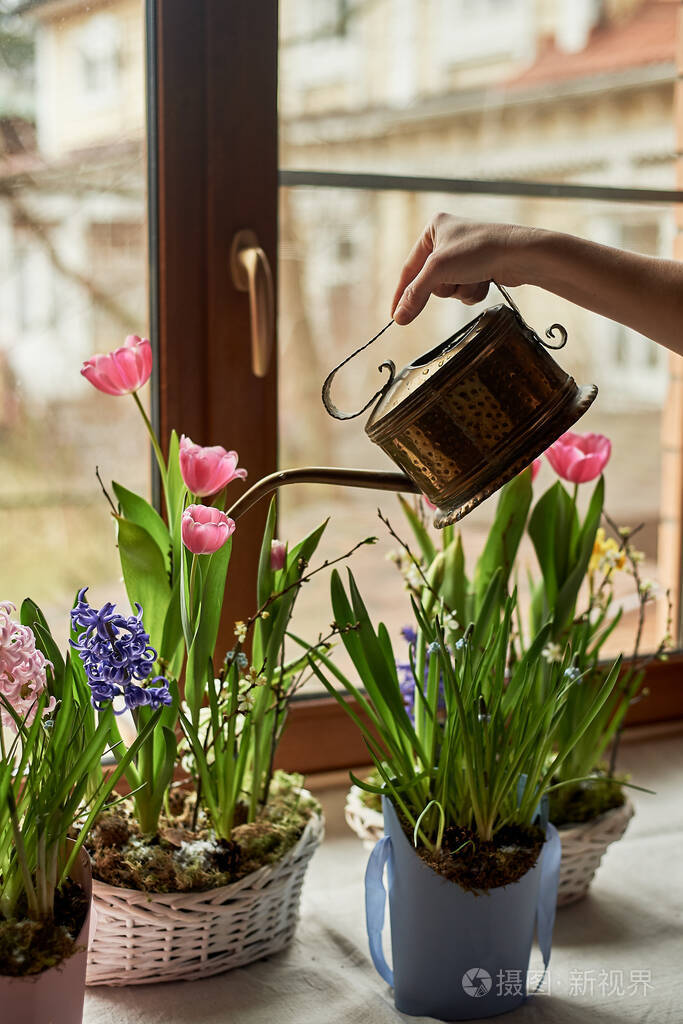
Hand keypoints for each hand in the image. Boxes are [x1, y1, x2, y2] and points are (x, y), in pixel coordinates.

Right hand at [391, 214, 532, 324]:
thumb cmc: (480, 250)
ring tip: (475, 276)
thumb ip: (416, 294)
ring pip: (449, 288)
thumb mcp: (439, 270)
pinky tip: (485, 280)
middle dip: (444, 286)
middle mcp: (447, 239)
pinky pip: (465, 290)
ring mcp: (464, 255)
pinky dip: (473, 291)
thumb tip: (399, 317)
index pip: (409, 268)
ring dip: (460, 289)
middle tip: (455, 278)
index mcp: (433, 228)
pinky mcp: (479, 268)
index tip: (395, 315)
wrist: (520, 254)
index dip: (402, 293)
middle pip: (430, 281)